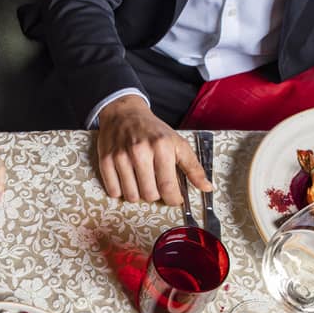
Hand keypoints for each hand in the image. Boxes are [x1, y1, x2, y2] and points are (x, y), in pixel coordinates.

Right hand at [95, 94, 209, 204]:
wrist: (124, 113)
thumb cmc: (153, 130)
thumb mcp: (177, 143)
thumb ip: (193, 167)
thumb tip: (207, 188)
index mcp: (162, 147)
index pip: (168, 186)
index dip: (173, 199)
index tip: (174, 198)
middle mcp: (140, 151)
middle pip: (150, 195)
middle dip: (156, 195)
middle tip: (156, 185)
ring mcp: (121, 156)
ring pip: (132, 196)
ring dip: (139, 194)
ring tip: (142, 182)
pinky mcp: (106, 160)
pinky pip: (114, 191)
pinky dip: (121, 191)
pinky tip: (127, 180)